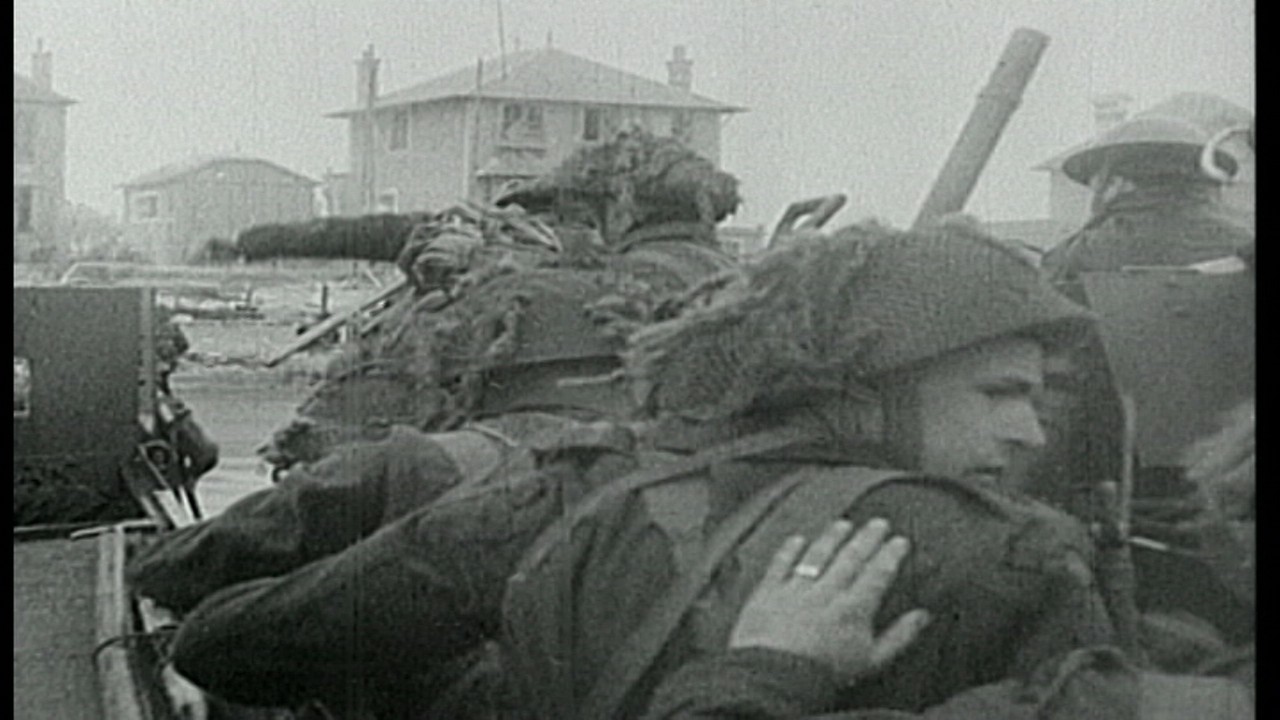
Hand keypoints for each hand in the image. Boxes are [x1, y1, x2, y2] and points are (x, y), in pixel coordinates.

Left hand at [728, 518, 929, 685]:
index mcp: (854, 607)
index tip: (899, 540)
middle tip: (879, 522)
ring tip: (844, 524)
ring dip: (833, 536)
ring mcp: (796, 588)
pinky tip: (798, 538)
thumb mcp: (872, 661)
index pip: (878, 572)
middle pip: (851, 557)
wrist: (776, 676)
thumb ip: (900, 636)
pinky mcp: (769, 591)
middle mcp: (827, 591)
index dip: (890, 554)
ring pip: (818, 554)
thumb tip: (922, 615)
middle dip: (867, 537)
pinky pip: (781, 563)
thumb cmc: (825, 673)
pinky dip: (790, 549)